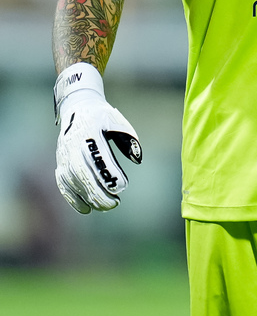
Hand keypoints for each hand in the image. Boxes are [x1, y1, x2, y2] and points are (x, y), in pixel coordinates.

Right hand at [54, 63, 141, 213]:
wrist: (77, 107)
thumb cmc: (102, 116)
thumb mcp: (117, 120)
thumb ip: (128, 138)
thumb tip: (137, 158)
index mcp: (90, 131)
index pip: (98, 156)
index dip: (109, 173)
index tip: (123, 186)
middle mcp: (73, 144)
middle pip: (83, 173)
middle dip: (98, 191)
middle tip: (114, 203)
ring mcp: (64, 154)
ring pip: (72, 181)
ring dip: (88, 197)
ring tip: (105, 206)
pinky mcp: (60, 162)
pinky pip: (63, 183)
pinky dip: (73, 198)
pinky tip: (86, 208)